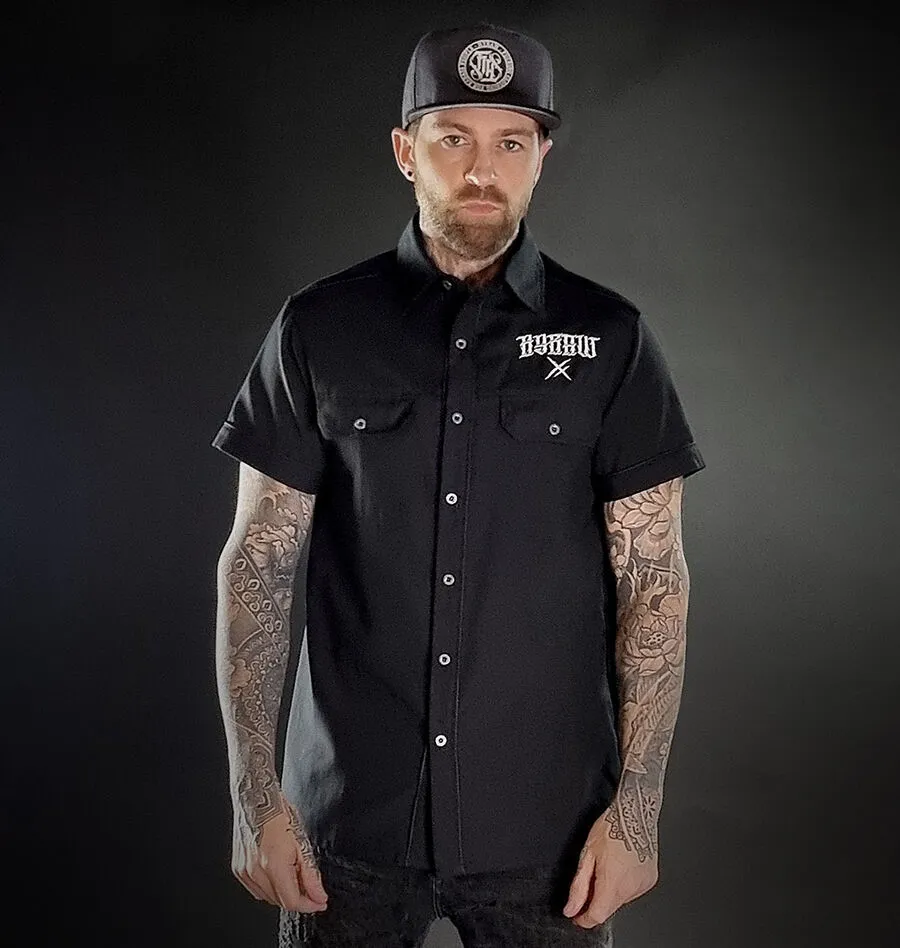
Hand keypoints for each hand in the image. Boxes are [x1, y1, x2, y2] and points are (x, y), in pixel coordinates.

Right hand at [231, 791, 329, 912]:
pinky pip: (257, 889)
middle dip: (299, 897)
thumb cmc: (278, 814)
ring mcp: (244, 872)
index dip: (309, 905)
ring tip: (292, 872)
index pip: (292, 901)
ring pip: (268, 897)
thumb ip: (311, 874)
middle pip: (281, 902)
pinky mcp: (238, 869)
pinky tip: (277, 871)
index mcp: (274, 865)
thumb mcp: (302, 841)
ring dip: (283, 892)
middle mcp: (256, 872)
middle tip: (310, 884)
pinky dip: (269, 887)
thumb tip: (318, 896)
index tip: (320, 902)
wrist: (255, 799)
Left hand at [562, 809, 658, 927]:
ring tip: (608, 866)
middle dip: (596, 901)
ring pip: (621, 900)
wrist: (635, 813)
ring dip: (611, 892)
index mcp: (613, 883)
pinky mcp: (650, 880)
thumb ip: (578, 886)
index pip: (597, 916)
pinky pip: (633, 890)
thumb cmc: (610, 827)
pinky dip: (624, 885)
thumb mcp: (587, 854)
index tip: (576, 916)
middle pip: (609, 908)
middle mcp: (631, 888)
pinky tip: (621, 866)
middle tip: (590, 880)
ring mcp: (643, 885)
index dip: (584, 919)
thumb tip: (571, 908)